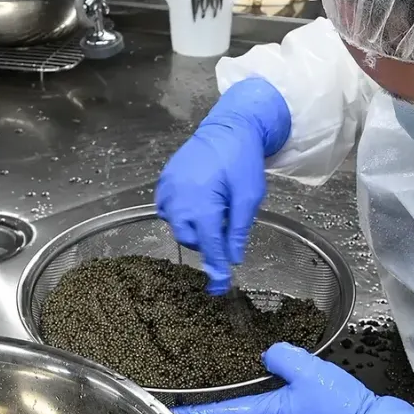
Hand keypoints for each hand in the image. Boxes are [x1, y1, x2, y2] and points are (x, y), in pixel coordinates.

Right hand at [155, 77, 290, 293]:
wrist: (228, 126)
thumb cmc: (242, 159)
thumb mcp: (249, 196)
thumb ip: (239, 229)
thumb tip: (232, 258)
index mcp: (202, 205)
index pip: (209, 246)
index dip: (216, 268)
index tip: (219, 287)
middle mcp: (179, 201)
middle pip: (189, 239)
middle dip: (207, 241)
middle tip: (226, 226)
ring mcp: (168, 190)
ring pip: (177, 225)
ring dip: (194, 226)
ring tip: (214, 208)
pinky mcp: (164, 181)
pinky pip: (169, 209)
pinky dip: (182, 213)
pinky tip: (199, 202)